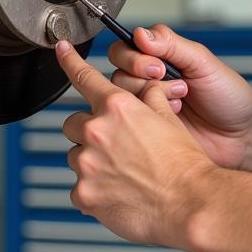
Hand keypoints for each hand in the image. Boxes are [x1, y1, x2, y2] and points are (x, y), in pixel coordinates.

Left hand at [55, 39, 214, 246]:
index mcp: (117, 107)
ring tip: (122, 172)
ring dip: (92, 161)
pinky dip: (94, 190)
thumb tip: (145, 91)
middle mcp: (96, 132)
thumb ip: (149, 98)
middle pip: (73, 123)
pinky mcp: (85, 195)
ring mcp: (87, 165)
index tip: (61, 50)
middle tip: (114, 143)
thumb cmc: (184, 162)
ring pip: (76, 156)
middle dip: (89, 129)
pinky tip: (118, 193)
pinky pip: (79, 189)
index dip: (69, 60)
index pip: (84, 76)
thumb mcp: (169, 116)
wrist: (190, 201)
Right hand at [107, 24, 251, 169]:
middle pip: (118, 69)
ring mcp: (148, 105)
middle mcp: (150, 79)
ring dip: (149, 96)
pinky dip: (149, 117)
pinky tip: (173, 118)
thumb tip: (142, 33)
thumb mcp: (204, 63)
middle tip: (166, 81)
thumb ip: (173, 45)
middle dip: (140, 75)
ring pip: (121, 95)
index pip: (128, 46)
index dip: (136, 55)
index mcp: (162, 57)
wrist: (241, 137)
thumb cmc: (229, 97)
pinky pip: (129, 121)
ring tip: (179, 101)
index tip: (158, 65)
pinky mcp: (147, 130)